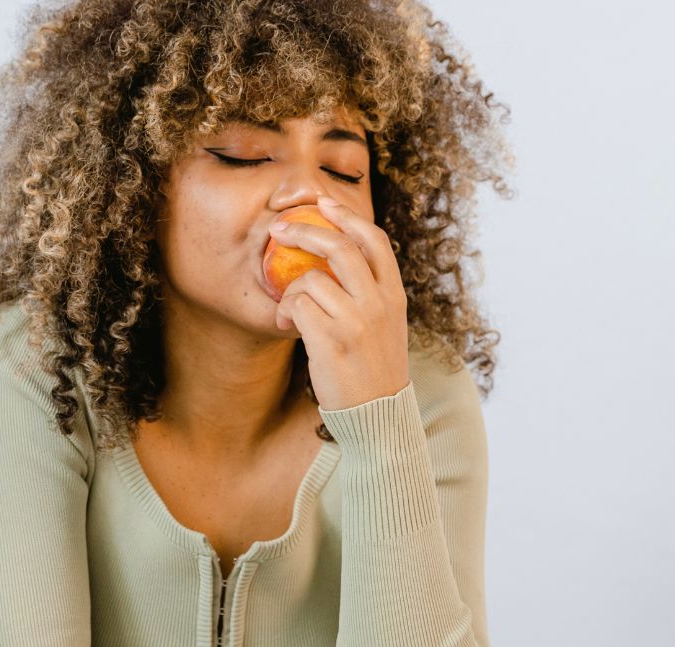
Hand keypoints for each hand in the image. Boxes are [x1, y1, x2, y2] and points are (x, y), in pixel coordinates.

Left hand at [270, 194, 409, 410]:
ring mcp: (357, 321)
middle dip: (304, 230)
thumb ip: (370, 293)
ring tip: (289, 310)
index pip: (374, 240)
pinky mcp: (332, 341)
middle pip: (339, 246)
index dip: (346, 216)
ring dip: (290, 289)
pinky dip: (285, 311)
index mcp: (395, 296)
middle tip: (279, 230)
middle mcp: (379, 303)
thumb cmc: (374, 370)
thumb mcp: (387, 326)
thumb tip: (335, 258)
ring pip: (311, 278)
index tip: (323, 203)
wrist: (379, 416)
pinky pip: (297, 305)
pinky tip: (287, 326)